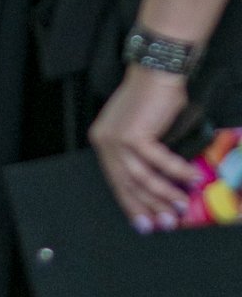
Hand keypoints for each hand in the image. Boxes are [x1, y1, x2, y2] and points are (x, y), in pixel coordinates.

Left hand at [91, 67, 200, 229]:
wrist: (156, 71)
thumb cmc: (152, 99)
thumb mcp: (140, 130)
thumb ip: (142, 157)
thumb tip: (160, 190)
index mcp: (103, 141)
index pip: (116, 182)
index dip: (133, 205)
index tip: (147, 225)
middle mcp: (105, 141)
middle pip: (127, 185)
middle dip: (149, 207)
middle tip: (169, 223)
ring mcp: (117, 139)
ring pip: (142, 179)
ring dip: (165, 194)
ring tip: (183, 204)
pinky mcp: (133, 135)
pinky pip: (160, 163)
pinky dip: (178, 173)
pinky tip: (193, 178)